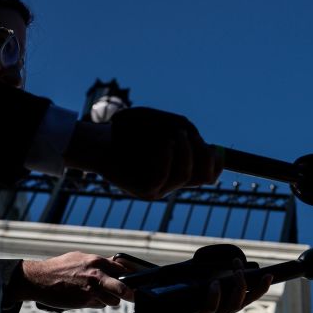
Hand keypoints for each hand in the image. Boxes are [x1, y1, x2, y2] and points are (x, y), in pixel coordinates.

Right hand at [15, 252, 134, 308]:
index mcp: (97, 262)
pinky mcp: (84, 302)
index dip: (130, 277)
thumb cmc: (59, 267)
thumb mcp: (80, 258)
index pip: (123, 270)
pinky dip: (97, 303)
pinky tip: (87, 297)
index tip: (135, 282)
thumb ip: (98, 262)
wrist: (38, 279)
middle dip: (130, 294)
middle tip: (133, 296)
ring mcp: (90, 291)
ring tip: (100, 294)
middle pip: (123, 289)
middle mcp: (96, 276)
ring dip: (110, 300)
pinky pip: (99, 305)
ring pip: (113, 301)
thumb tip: (116, 265)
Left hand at [64, 107, 223, 198]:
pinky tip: (164, 143)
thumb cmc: (125, 129)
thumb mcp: (158, 121)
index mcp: (177, 169)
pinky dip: (167, 157)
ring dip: (185, 151)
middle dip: (202, 153)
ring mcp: (157, 189)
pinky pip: (163, 177)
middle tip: (189, 135)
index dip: (218, 163)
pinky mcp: (143, 191)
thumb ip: (182, 129)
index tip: (214, 146)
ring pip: (185, 175)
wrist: (94, 141)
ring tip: (174, 134)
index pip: (209, 175)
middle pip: (204, 176)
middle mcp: (170, 182)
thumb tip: (204, 143)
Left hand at [166, 262, 271, 312]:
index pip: (249, 298)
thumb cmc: (177, 298)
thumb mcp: (197, 280)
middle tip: (238, 264)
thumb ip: (210, 269)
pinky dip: (215, 296)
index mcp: (226, 306)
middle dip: (245, 281)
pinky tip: (215, 284)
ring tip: (235, 270)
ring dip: (237, 286)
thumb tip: (224, 255)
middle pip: (244, 301)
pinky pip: (211, 309)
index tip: (269, 275)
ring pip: (233, 305)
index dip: (261, 288)